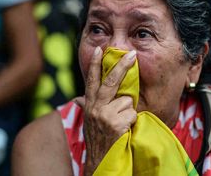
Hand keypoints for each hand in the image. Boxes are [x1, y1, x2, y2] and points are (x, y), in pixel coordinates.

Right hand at [78, 47, 137, 174]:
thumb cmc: (98, 139)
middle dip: (122, 66)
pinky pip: (131, 114)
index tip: (100, 50)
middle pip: (110, 81)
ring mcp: (104, 115)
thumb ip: (87, 106)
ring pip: (126, 101)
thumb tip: (79, 98)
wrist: (100, 160)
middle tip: (132, 55)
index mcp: (89, 104)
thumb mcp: (90, 121)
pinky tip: (124, 130)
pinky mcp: (115, 124)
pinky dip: (131, 122)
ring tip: (121, 124)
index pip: (91, 80)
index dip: (95, 64)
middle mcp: (95, 107)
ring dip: (128, 112)